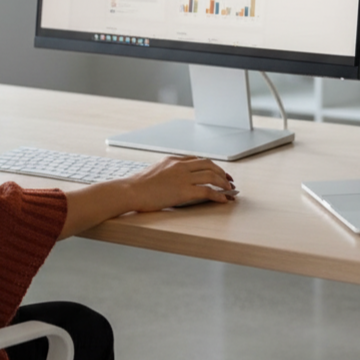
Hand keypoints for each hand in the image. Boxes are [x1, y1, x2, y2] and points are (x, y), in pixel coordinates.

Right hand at [59, 154, 236, 237]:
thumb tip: (174, 180)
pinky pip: (207, 192)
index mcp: (173, 160)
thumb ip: (167, 172)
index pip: (198, 159)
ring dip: (223, 183)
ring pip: (211, 176)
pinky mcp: (183, 191)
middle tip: (229, 181)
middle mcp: (180, 166)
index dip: (211, 166)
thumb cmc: (138, 186)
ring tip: (230, 191)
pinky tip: (223, 200)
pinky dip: (218, 196)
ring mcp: (182, 178)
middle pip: (209, 165)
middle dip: (221, 172)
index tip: (218, 172)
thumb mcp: (154, 172)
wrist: (130, 191)